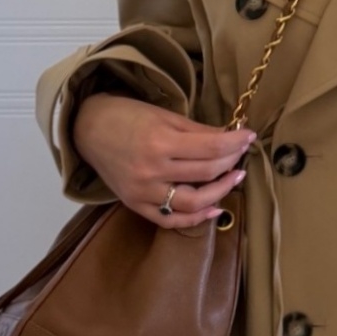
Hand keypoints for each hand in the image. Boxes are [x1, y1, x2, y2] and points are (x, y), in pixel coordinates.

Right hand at [72, 93, 255, 227]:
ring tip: (233, 178)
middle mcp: (152, 170)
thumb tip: (231, 137)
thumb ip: (198, 130)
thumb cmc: (126, 116)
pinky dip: (194, 219)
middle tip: (241, 153)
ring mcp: (143, 191)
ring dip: (220, 192)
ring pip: (193, 203)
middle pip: (206, 173)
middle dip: (231, 162)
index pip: (211, 147)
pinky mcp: (135, 205)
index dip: (236, 143)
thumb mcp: (164, 115)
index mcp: (160, 141)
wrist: (87, 129)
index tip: (249, 136)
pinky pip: (169, 219)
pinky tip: (213, 209)